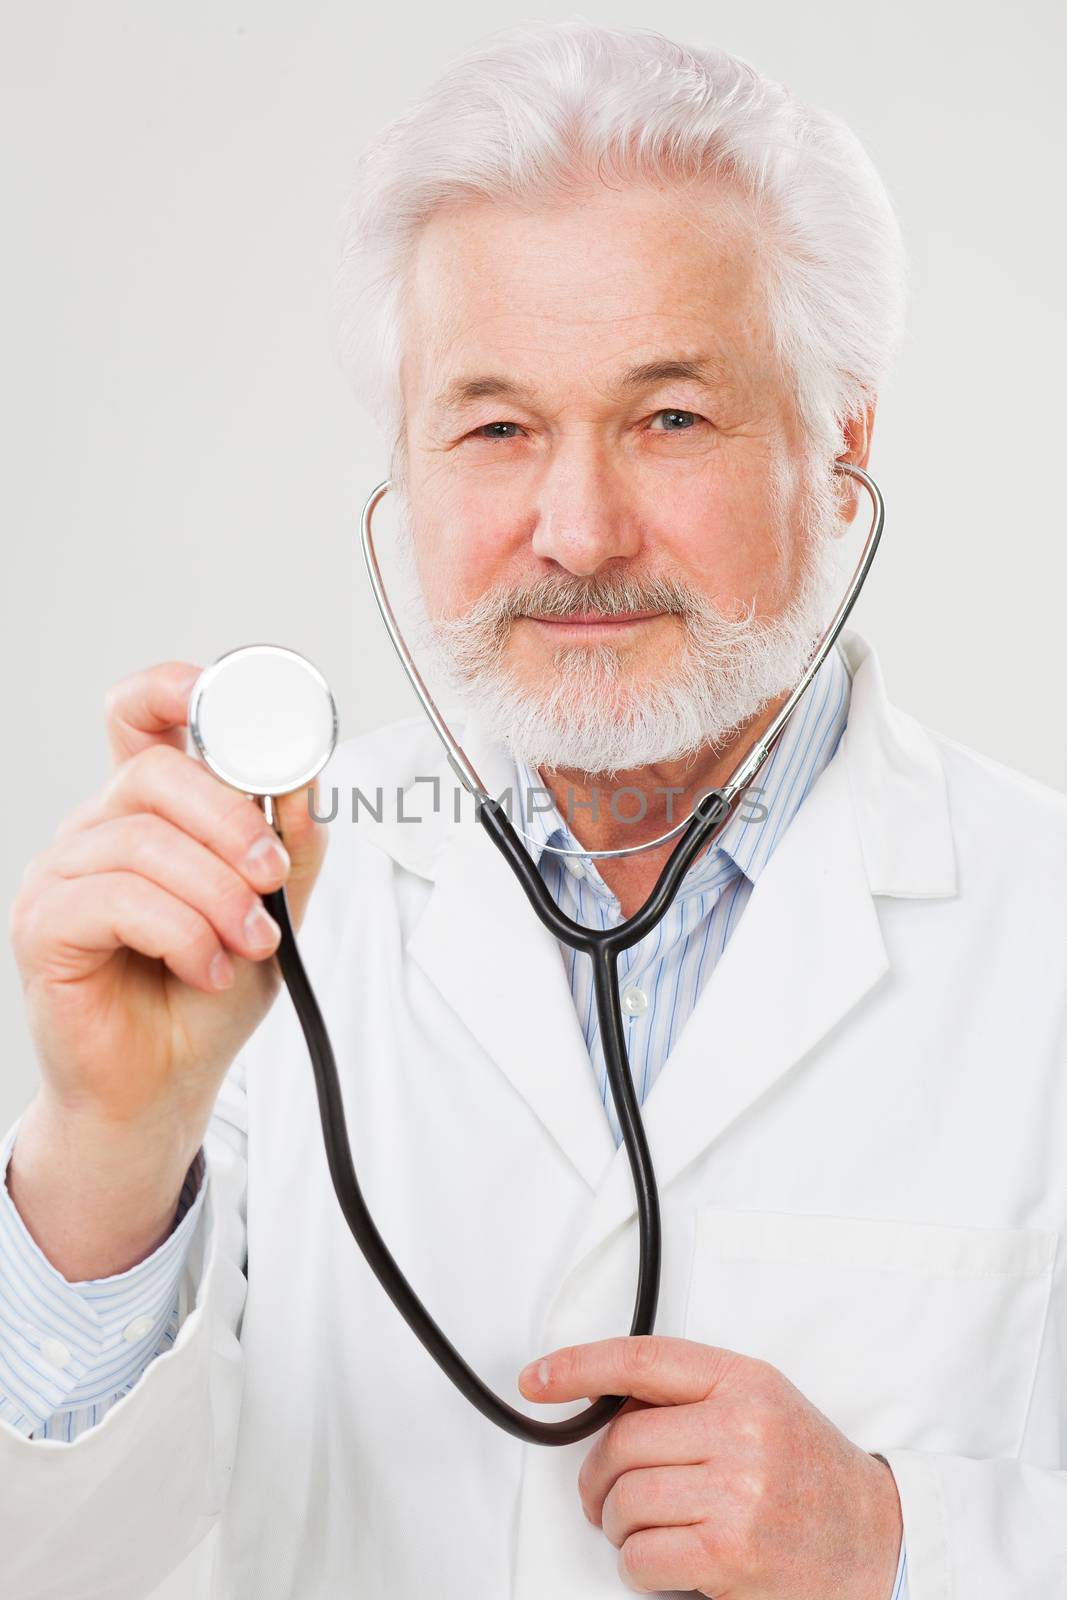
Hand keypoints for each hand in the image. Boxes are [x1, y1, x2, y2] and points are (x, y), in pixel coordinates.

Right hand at [8, 660, 328, 1179]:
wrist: (165, 1085)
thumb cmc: (206, 995)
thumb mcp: (274, 912)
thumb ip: (291, 846)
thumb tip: (306, 782)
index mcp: (151, 811)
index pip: (142, 717)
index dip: (173, 689)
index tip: (221, 693)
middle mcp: (100, 828)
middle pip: (157, 771)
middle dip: (232, 820)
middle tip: (271, 876)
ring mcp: (64, 872)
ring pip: (146, 840)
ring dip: (218, 895)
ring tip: (248, 943)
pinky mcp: (43, 924)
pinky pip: (118, 899)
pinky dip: (182, 934)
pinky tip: (206, 965)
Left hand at [517, 1336, 902, 1598]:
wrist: (875, 1538)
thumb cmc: (808, 1470)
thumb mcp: (759, 1403)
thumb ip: (690, 1394)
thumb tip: (603, 1403)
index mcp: (744, 1381)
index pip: (642, 1360)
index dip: (578, 1366)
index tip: (536, 1379)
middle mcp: (741, 1429)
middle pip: (620, 1443)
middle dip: (599, 1478)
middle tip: (607, 1496)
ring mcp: (737, 1493)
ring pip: (625, 1502)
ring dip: (620, 1526)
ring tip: (651, 1529)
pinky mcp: (729, 1555)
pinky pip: (641, 1557)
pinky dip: (638, 1566)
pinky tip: (667, 1559)